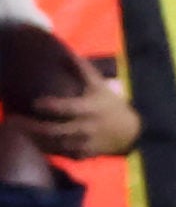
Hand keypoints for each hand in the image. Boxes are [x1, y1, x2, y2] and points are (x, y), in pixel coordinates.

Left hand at [23, 58, 140, 160]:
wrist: (131, 132)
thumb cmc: (111, 106)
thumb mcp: (100, 86)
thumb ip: (83, 70)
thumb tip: (68, 52)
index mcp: (91, 109)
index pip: (69, 108)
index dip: (52, 106)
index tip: (36, 103)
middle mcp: (87, 127)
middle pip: (57, 131)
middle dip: (35, 128)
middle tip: (15, 122)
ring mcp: (86, 143)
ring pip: (57, 145)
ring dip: (37, 141)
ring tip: (19, 134)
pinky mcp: (84, 155)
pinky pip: (63, 155)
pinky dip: (48, 151)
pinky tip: (36, 145)